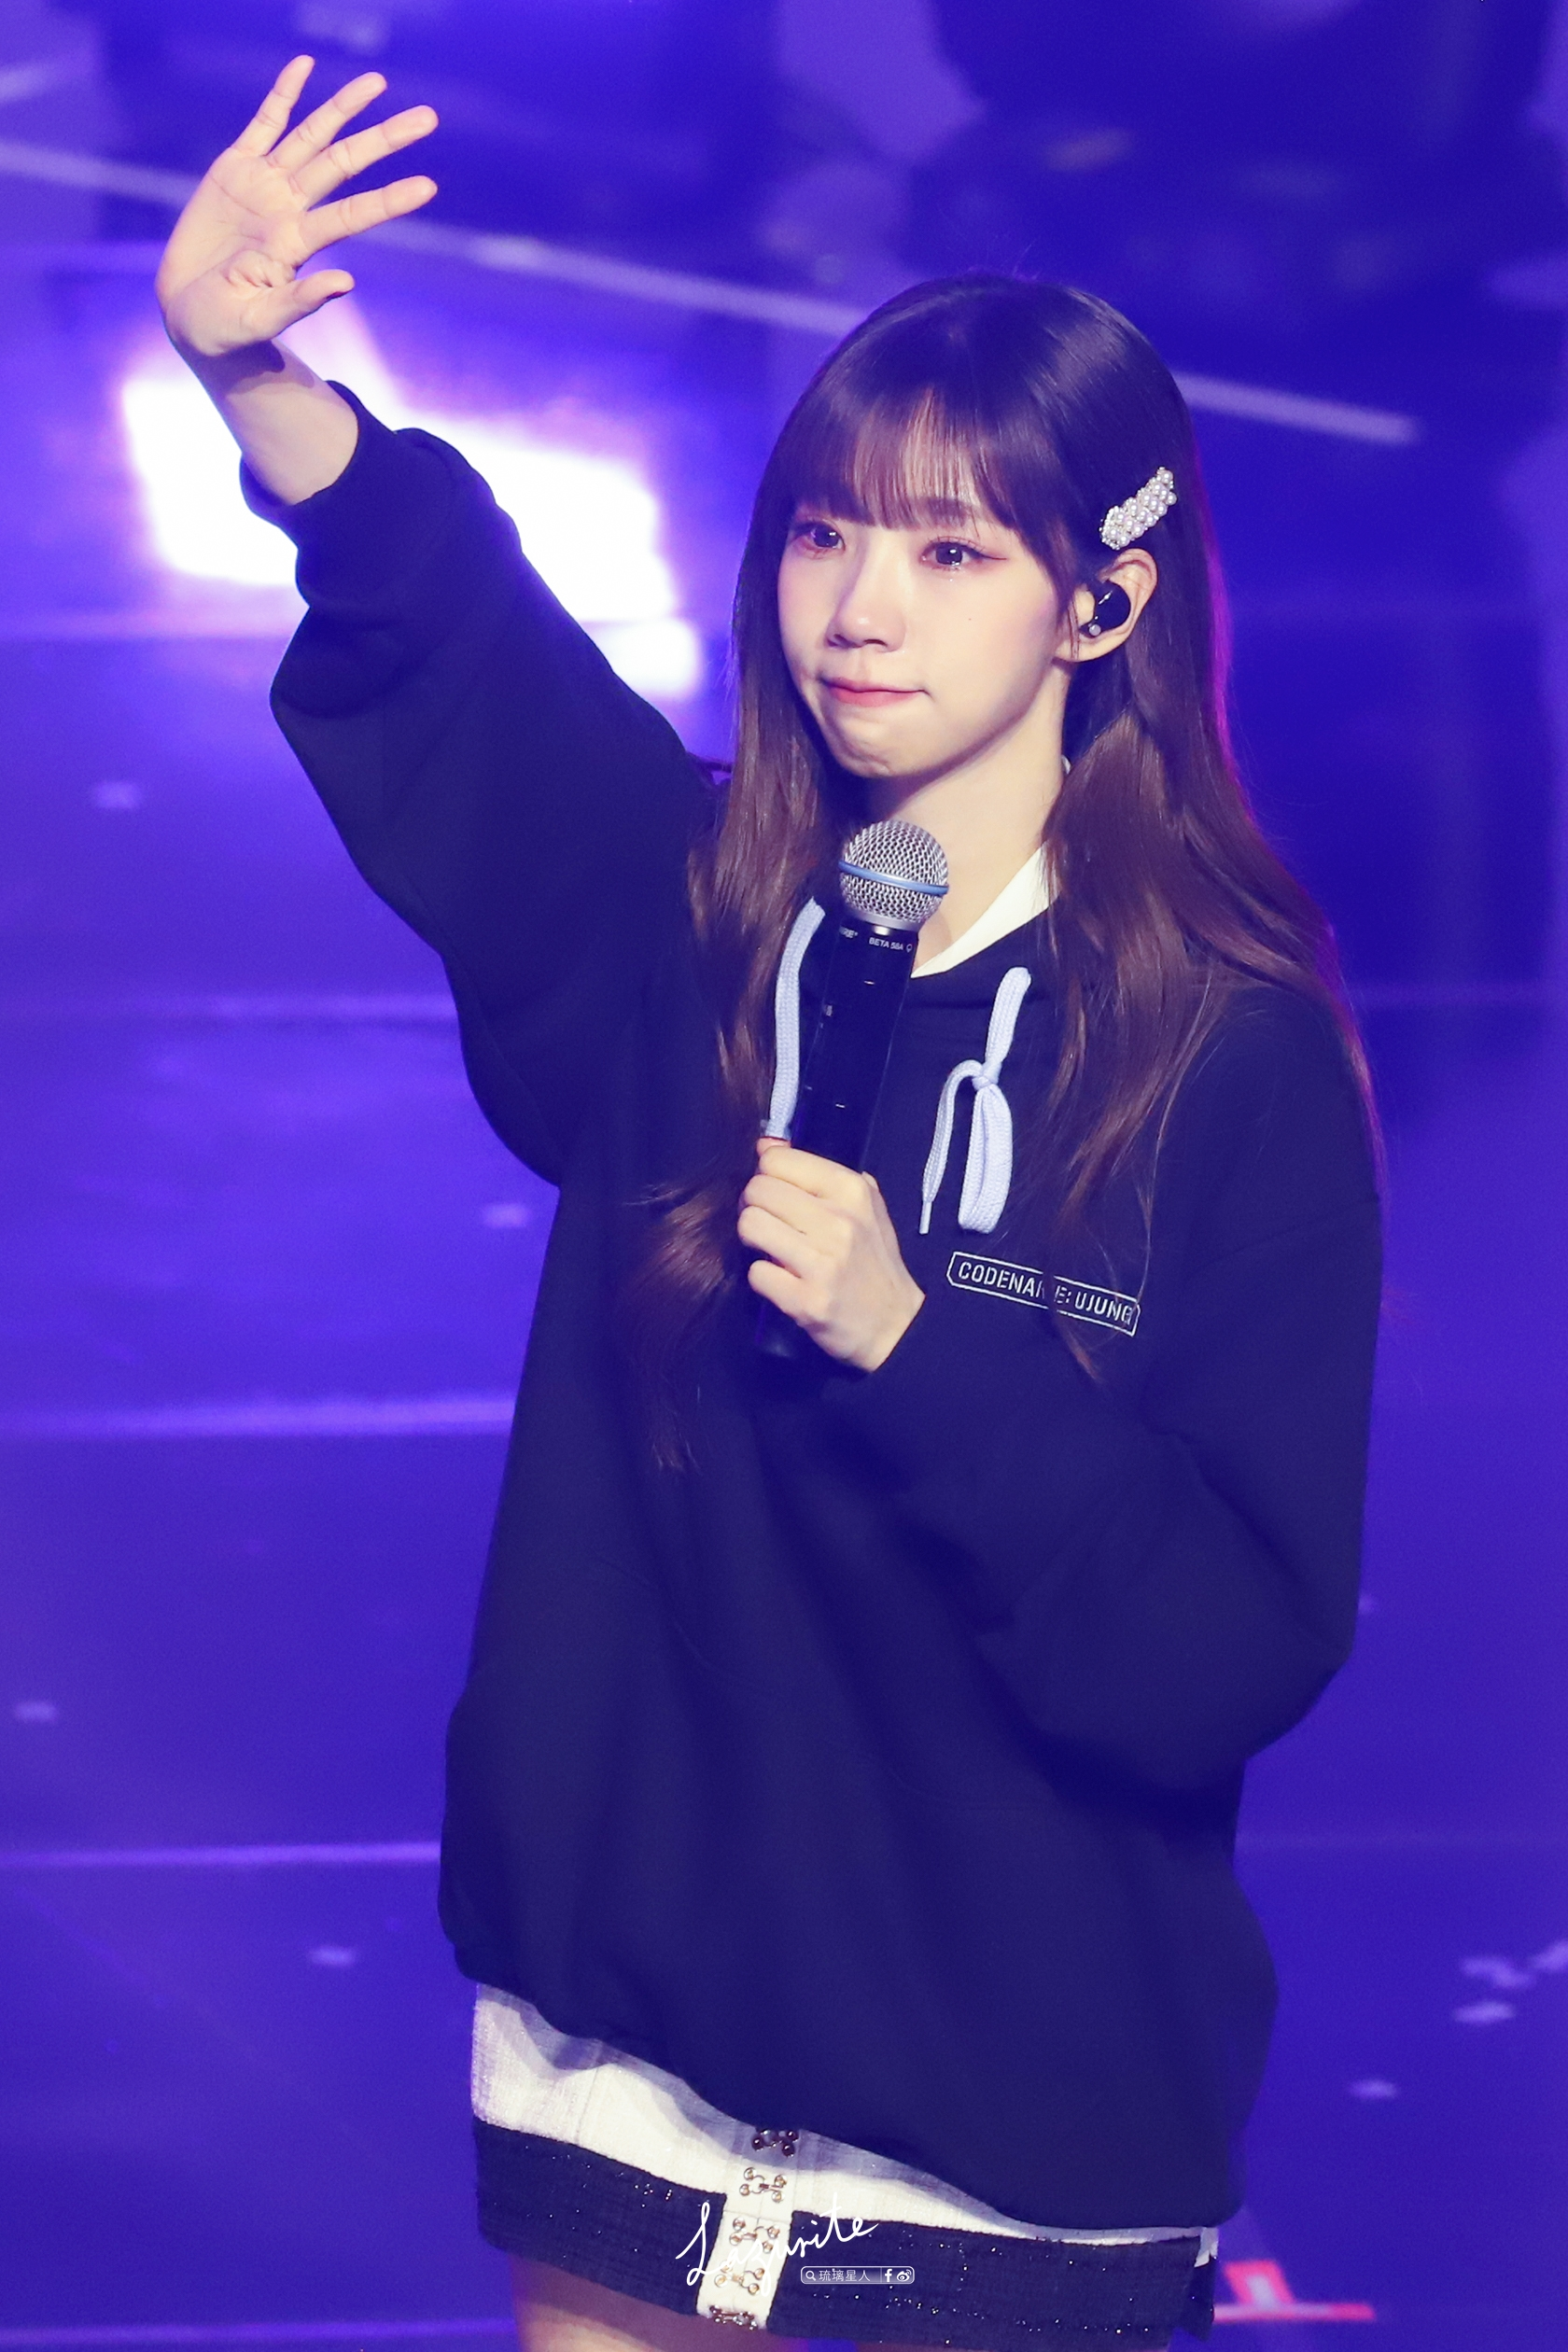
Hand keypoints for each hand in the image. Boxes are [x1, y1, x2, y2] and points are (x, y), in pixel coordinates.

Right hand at [155, 55, 438, 360]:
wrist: (191, 314)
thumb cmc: (227, 328)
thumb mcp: (259, 321)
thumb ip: (300, 302)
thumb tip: (346, 282)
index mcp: (297, 243)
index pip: (353, 215)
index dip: (389, 200)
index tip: (428, 187)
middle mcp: (289, 208)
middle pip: (344, 164)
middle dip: (384, 140)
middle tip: (428, 119)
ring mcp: (264, 185)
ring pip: (312, 136)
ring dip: (343, 108)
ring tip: (377, 82)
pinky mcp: (234, 169)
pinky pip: (263, 123)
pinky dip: (283, 94)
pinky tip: (305, 66)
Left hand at [739, 1137, 924, 1370]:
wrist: (896, 1325)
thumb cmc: (873, 1262)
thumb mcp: (863, 1206)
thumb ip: (816, 1173)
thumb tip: (766, 1145)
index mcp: (852, 1191)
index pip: (777, 1160)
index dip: (766, 1176)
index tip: (775, 1194)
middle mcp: (838, 1223)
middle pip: (757, 1190)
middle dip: (754, 1206)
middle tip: (769, 1223)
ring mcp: (822, 1263)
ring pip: (750, 1225)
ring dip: (753, 1239)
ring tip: (771, 1248)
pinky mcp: (806, 1300)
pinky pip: (756, 1273)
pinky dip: (762, 1277)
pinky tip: (781, 1279)